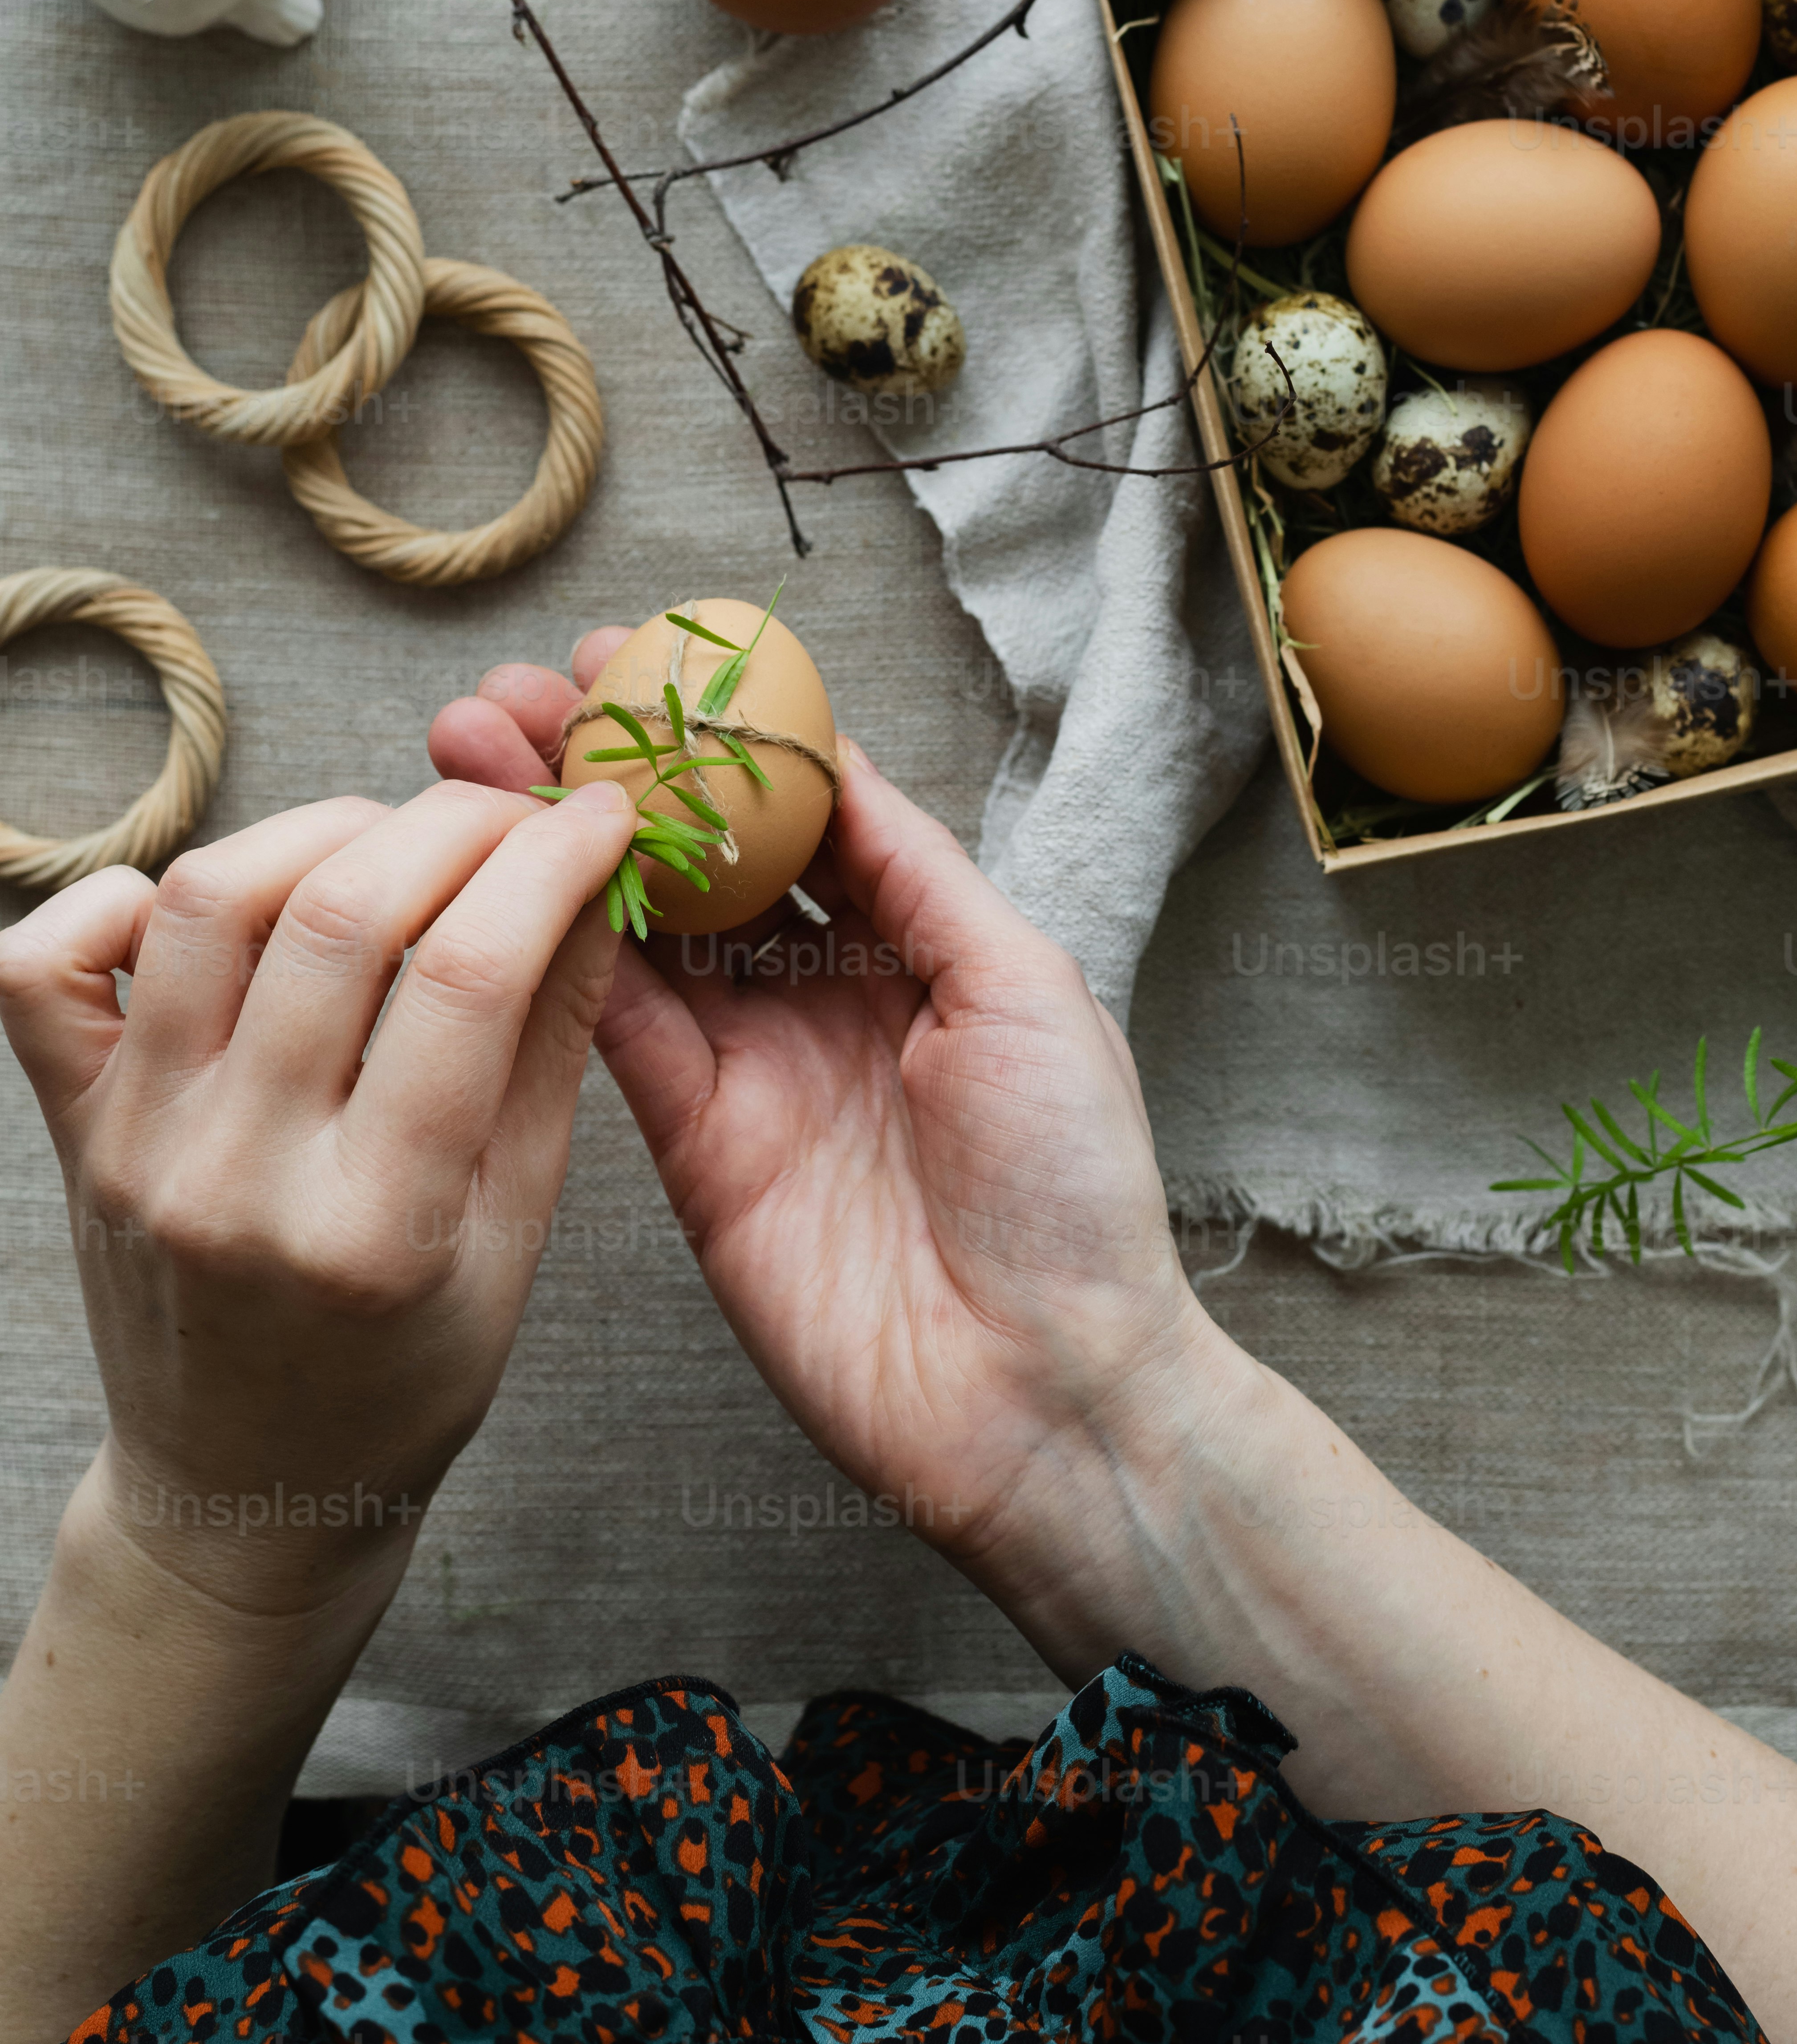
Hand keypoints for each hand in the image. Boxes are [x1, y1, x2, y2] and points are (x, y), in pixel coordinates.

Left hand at [0, 775, 635, 1619]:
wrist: (248, 1485)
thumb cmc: (402, 1372)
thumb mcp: (517, 1234)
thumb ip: (553, 1050)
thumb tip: (594, 880)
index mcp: (375, 1229)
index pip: (471, 973)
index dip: (551, 861)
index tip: (596, 818)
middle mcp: (237, 1179)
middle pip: (340, 914)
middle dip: (454, 826)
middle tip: (512, 816)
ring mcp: (136, 1147)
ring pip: (205, 901)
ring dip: (319, 831)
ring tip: (389, 843)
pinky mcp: (71, 1129)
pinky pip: (46, 965)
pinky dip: (118, 898)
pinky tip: (206, 906)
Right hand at [430, 641, 1218, 1598]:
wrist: (1043, 1387)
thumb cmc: (1070, 1190)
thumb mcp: (1025, 988)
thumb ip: (917, 873)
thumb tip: (836, 764)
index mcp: (916, 946)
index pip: (796, 810)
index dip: (717, 735)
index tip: (639, 656)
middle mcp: (824, 998)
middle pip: (697, 857)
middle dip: (610, 769)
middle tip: (520, 689)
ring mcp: (752, 1071)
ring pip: (635, 927)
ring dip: (558, 836)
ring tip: (479, 745)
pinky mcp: (695, 1148)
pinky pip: (615, 1032)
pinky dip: (560, 950)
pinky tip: (507, 866)